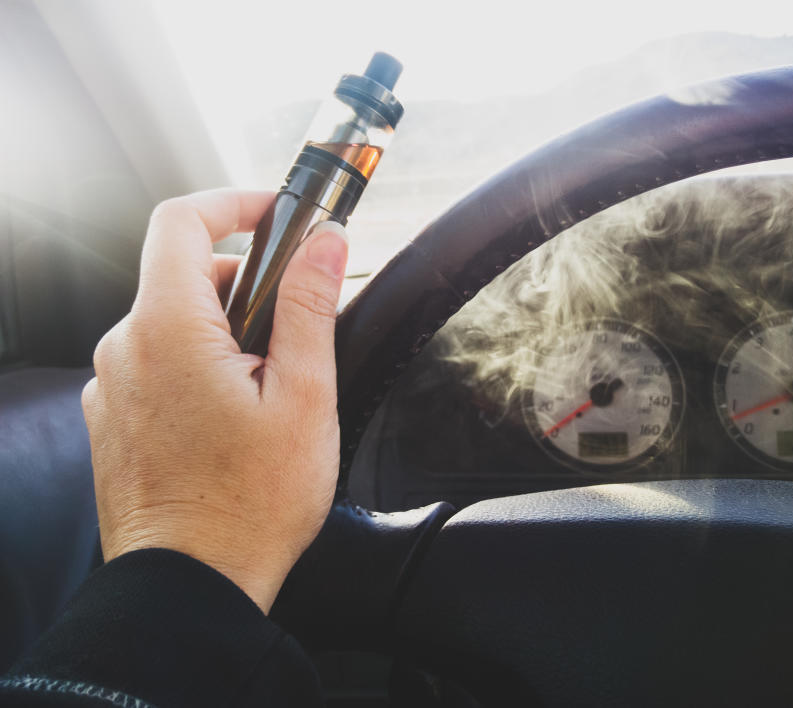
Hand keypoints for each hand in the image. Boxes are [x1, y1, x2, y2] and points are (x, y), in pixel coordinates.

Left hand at [81, 189, 347, 612]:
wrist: (190, 586)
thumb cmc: (249, 504)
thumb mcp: (303, 397)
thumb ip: (309, 307)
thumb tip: (325, 243)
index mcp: (169, 331)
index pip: (182, 221)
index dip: (232, 202)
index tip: (274, 213)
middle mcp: (126, 349)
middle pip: (184, 274)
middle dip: (244, 284)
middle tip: (294, 332)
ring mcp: (113, 387)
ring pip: (173, 323)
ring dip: (223, 332)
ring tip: (268, 391)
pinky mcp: (113, 419)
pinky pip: (156, 364)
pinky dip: (196, 366)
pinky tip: (232, 418)